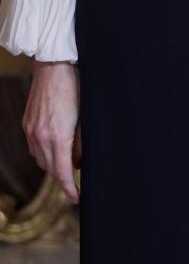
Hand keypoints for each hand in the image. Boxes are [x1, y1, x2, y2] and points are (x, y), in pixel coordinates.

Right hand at [23, 63, 80, 202]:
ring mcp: (31, 130)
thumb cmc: (76, 88)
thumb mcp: (85, 118)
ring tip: (68, 165)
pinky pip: (34, 147)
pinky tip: (55, 150)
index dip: (70, 189)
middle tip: (75, 185)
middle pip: (50, 169)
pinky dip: (45, 154)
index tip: (77, 198)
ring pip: (40, 160)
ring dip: (53, 166)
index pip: (63, 173)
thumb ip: (82, 143)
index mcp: (58, 137)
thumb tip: (79, 163)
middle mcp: (40, 136)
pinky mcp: (27, 123)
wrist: (54, 66)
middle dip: (63, 179)